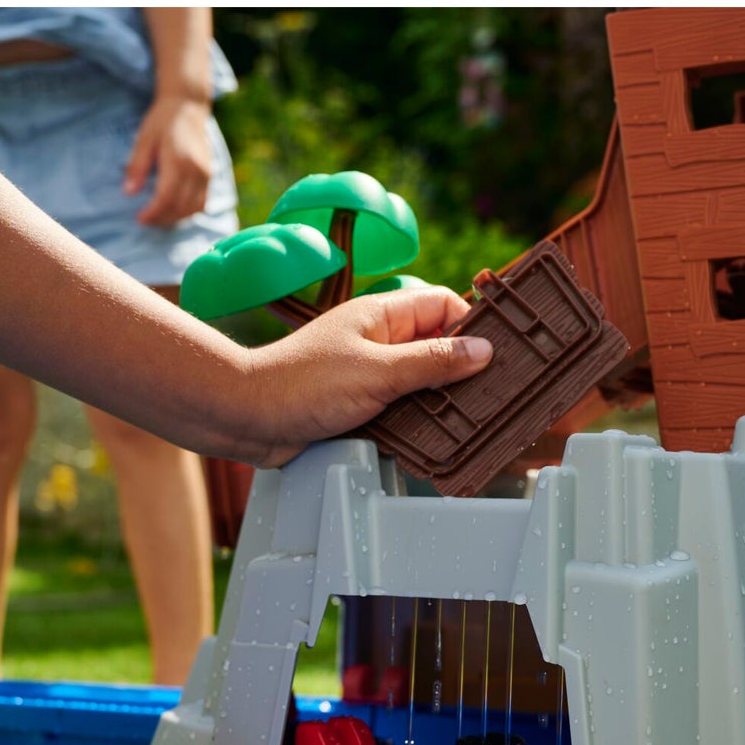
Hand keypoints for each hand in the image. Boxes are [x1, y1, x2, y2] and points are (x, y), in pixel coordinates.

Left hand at [123, 96, 213, 226]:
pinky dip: (188, 212)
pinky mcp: (210, 176)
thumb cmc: (162, 120)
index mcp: (178, 161)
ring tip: (158, 218)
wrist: (188, 106)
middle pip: (180, 207)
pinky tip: (173, 211)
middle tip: (146, 221)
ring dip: (175, 218)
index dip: (153, 213)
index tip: (139, 219)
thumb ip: (137, 166)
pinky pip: (201, 203)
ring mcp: (206, 175)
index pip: (166, 198)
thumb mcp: (144, 139)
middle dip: (162, 219)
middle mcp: (196, 171)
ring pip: (193, 209)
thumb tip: (128, 192)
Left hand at [243, 287, 492, 466]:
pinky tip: (434, 439)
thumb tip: (482, 350)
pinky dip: (419, 422)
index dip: (471, 326)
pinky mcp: (361, 404)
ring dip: (442, 400)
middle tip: (493, 394)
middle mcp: (378, 340)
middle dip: (463, 369)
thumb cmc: (301, 385)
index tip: (496, 354)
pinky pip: (403, 408)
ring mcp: (369, 372)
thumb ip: (432, 362)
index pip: (443, 306)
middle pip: (437, 345)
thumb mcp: (378, 372)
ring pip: (422, 381)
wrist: (248, 419)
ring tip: (469, 421)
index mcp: (382, 315)